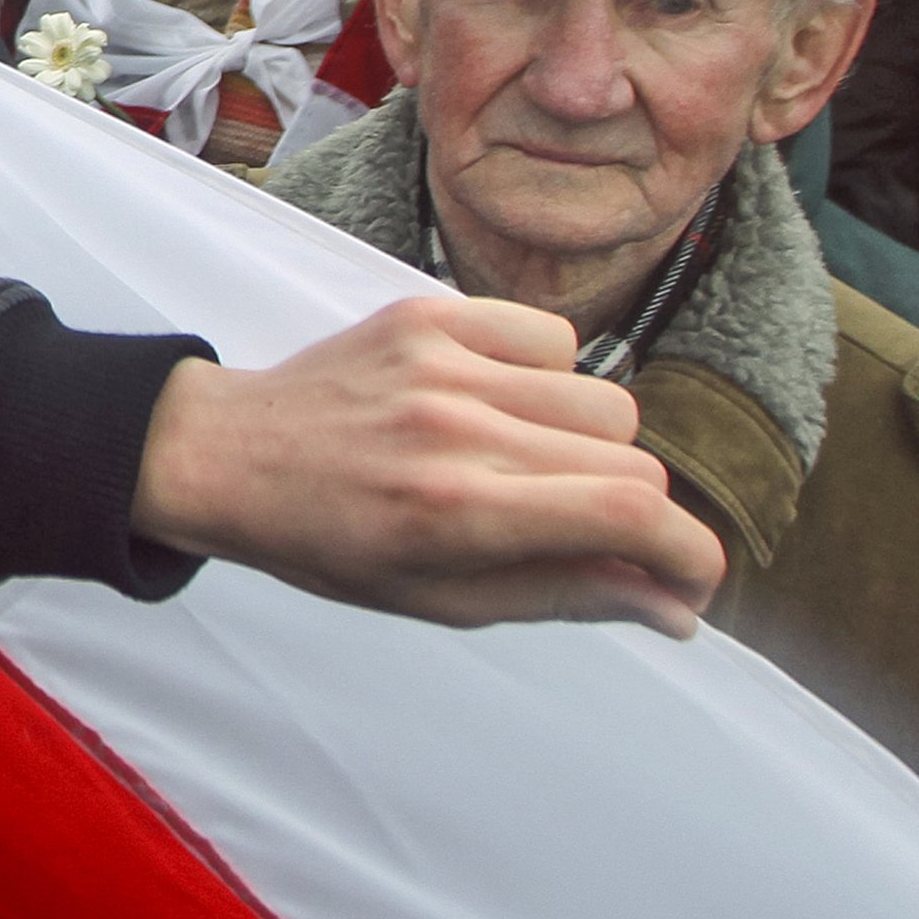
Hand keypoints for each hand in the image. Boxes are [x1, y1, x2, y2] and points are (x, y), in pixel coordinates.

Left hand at [129, 295, 722, 637]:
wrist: (227, 457)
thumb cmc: (333, 543)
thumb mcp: (445, 600)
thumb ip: (570, 595)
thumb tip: (679, 605)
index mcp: (458, 512)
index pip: (631, 513)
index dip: (691, 554)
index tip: (688, 579)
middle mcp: (455, 429)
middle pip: (632, 457)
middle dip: (629, 507)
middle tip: (575, 526)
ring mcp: (440, 362)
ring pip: (603, 392)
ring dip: (591, 439)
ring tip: (526, 462)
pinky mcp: (426, 313)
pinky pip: (550, 335)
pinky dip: (547, 373)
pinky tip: (498, 404)